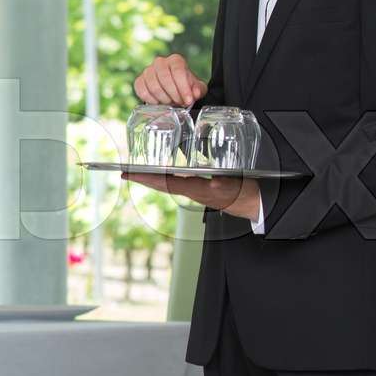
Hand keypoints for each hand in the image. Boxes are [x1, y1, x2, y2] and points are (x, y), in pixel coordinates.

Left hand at [123, 171, 260, 220]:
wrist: (251, 203)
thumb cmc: (242, 194)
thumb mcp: (234, 186)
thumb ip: (223, 184)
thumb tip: (213, 181)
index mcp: (195, 190)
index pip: (165, 182)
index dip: (145, 178)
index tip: (128, 174)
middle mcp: (191, 191)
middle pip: (161, 184)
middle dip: (142, 178)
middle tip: (123, 172)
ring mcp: (193, 191)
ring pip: (166, 184)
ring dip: (151, 178)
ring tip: (136, 172)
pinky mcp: (198, 189)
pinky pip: (175, 183)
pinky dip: (164, 177)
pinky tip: (160, 172)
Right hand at [133, 54, 205, 106]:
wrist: (172, 89)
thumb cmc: (184, 86)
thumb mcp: (196, 88)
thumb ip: (198, 90)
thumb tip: (196, 93)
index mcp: (175, 60)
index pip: (178, 71)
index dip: (183, 88)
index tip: (188, 100)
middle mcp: (160, 62)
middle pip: (165, 78)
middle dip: (174, 94)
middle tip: (180, 103)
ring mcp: (148, 71)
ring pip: (154, 86)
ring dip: (164, 98)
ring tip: (171, 102)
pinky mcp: (139, 81)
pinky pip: (142, 91)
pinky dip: (151, 100)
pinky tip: (159, 103)